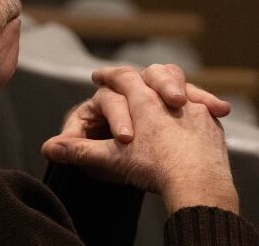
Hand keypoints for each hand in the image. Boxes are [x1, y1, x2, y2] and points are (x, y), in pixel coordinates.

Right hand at [42, 66, 238, 213]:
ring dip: (172, 85)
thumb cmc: (154, 169)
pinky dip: (202, 105)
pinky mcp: (211, 120)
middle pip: (155, 73)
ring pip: (181, 84)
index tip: (99, 75)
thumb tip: (47, 148)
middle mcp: (167, 96)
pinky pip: (205, 105)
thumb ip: (80, 150)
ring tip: (169, 91)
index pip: (121, 77)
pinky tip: (205, 111)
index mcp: (141, 100)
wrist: (197, 184)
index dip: (108, 75)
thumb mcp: (113, 159)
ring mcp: (193, 106)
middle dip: (141, 74)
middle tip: (131, 78)